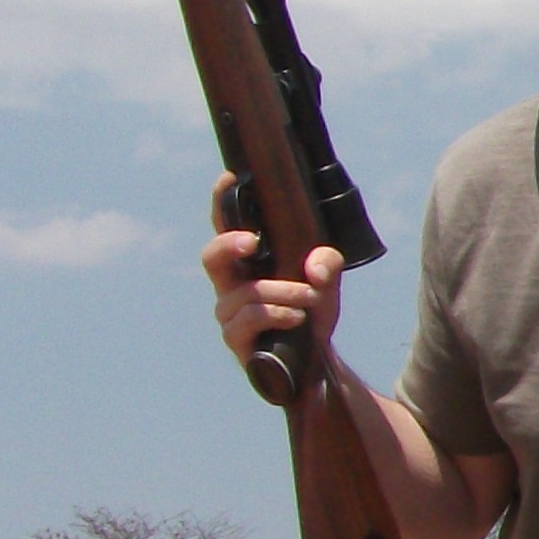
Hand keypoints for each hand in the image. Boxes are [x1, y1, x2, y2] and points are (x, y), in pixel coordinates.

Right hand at [204, 174, 342, 375]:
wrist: (316, 360)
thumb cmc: (311, 311)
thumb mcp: (327, 281)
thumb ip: (327, 263)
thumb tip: (314, 266)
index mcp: (246, 263)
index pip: (225, 227)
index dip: (222, 202)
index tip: (230, 178)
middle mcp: (230, 285)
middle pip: (211, 256)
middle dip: (228, 244)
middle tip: (252, 240)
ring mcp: (230, 314)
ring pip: (245, 293)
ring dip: (281, 291)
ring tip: (310, 297)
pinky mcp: (236, 341)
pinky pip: (247, 321)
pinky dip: (276, 314)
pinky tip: (296, 317)